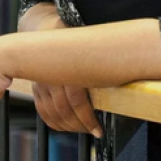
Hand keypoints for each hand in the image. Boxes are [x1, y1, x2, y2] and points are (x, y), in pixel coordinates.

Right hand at [20, 5, 101, 137]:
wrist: (46, 29)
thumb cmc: (73, 37)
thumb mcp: (89, 45)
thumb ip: (101, 61)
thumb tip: (125, 72)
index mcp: (67, 68)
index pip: (78, 101)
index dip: (88, 119)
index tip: (98, 130)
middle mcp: (51, 76)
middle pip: (65, 110)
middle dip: (80, 125)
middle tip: (93, 131)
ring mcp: (40, 82)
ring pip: (52, 113)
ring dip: (68, 126)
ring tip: (82, 130)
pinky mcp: (36, 87)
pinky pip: (42, 110)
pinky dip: (53, 122)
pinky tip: (64, 127)